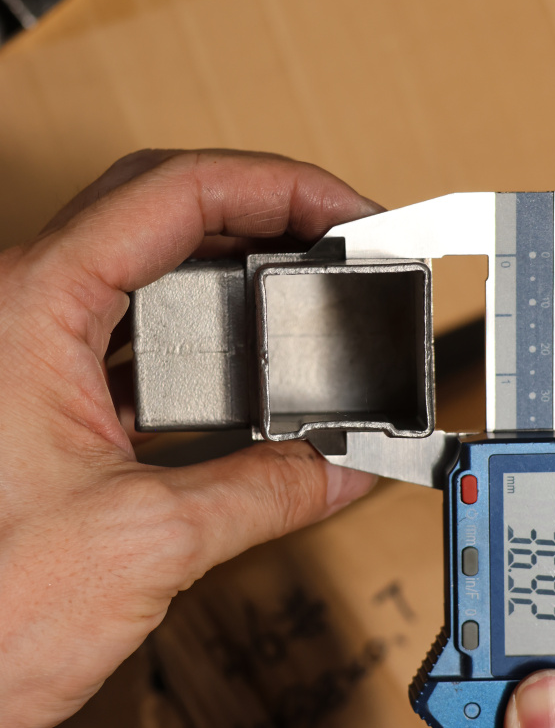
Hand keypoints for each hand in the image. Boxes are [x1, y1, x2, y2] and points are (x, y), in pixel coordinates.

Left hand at [0, 149, 379, 727]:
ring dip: (231, 284)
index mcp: (31, 307)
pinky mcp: (36, 401)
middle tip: (340, 246)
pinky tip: (245, 381)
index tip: (349, 212)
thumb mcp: (145, 541)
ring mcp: (26, 354)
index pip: (177, 193)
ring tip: (304, 302)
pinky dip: (198, 352)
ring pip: (146, 277)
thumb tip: (343, 469)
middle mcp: (21, 311)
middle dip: (264, 220)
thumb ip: (266, 493)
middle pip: (163, 215)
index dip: (281, 186)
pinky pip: (130, 347)